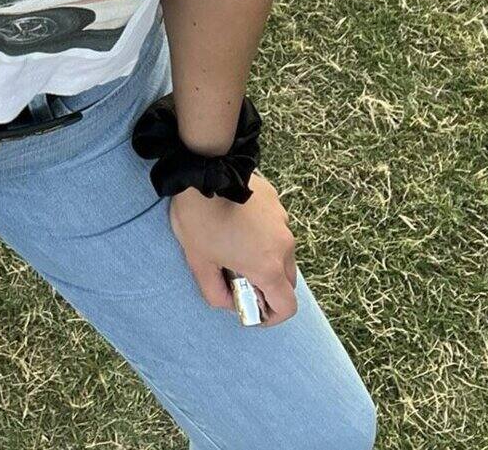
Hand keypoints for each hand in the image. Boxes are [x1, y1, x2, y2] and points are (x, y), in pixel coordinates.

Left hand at [167, 169, 299, 325]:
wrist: (206, 170)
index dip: (272, 317)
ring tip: (235, 246)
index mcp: (267, 266)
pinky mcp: (276, 202)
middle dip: (268, 288)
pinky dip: (263, 235)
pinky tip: (237, 222)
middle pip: (287, 280)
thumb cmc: (200, 219)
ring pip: (282, 252)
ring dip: (266, 259)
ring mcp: (283, 221)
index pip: (288, 306)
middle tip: (240, 279)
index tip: (253, 311)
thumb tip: (228, 303)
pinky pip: (275, 228)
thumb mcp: (199, 262)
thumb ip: (215, 293)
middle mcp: (284, 245)